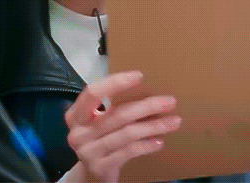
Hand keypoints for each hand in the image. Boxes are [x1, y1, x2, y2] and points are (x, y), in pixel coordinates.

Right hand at [64, 71, 181, 182]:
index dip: (115, 83)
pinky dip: (146, 145)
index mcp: (76, 114)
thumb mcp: (99, 122)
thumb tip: (150, 92)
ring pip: (127, 134)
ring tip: (174, 121)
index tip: (139, 76)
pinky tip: (159, 141)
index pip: (93, 92)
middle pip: (117, 114)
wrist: (91, 176)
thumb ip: (113, 108)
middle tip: (170, 101)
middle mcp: (78, 133)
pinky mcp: (100, 167)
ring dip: (153, 126)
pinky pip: (129, 152)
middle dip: (147, 106)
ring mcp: (88, 151)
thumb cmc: (99, 139)